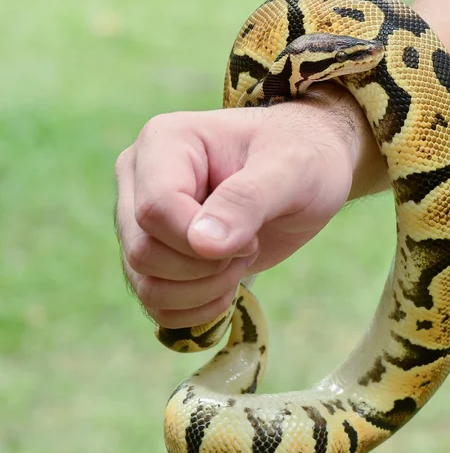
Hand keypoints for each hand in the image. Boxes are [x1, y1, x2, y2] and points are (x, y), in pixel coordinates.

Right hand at [115, 85, 376, 328]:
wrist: (307, 174)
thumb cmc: (303, 159)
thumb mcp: (291, 169)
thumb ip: (248, 201)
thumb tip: (202, 244)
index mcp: (164, 142)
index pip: (155, 210)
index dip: (204, 242)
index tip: (252, 237)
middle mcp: (140, 179)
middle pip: (144, 252)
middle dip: (205, 268)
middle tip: (250, 246)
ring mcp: (142, 219)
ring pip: (144, 284)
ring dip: (201, 291)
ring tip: (240, 261)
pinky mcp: (155, 253)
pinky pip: (153, 301)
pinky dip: (193, 309)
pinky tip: (226, 288)